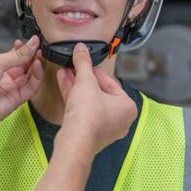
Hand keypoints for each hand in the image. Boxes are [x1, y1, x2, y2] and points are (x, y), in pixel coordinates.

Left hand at [0, 36, 44, 129]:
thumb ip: (17, 55)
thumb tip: (32, 43)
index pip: (17, 57)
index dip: (26, 49)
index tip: (34, 41)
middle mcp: (6, 78)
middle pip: (25, 67)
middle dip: (34, 56)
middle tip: (40, 47)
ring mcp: (11, 89)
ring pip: (30, 77)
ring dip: (37, 65)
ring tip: (41, 54)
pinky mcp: (16, 100)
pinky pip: (31, 88)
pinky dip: (37, 76)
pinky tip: (38, 65)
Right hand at [54, 43, 136, 162]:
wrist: (75, 141)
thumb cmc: (88, 116)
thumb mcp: (86, 82)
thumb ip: (83, 64)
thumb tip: (81, 49)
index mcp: (127, 107)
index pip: (111, 82)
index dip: (95, 71)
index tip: (86, 63)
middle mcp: (119, 118)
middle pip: (99, 91)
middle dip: (83, 78)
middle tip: (75, 67)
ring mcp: (104, 127)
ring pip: (89, 101)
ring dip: (76, 85)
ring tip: (65, 71)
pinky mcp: (89, 131)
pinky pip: (82, 110)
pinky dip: (74, 97)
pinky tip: (63, 82)